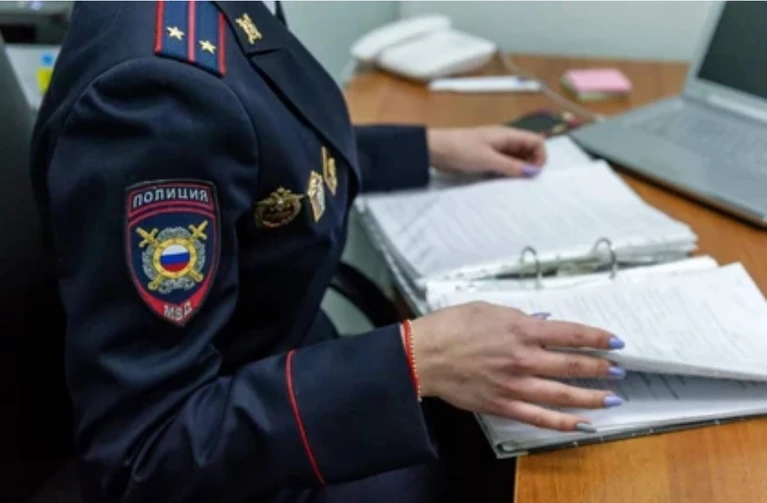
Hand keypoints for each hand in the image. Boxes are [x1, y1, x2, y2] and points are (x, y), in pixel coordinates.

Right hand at [411, 302, 624, 431]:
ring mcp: (514, 384)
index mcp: (521, 329)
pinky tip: (581, 424)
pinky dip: (563, 423)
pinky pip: (539, 418)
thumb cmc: (451, 327)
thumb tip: (544, 322)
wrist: (424, 355)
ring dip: (591, 396)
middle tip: (619, 369)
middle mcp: (523, 358)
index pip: (570, 334)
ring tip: (612, 397)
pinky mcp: (503, 404)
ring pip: (562, 394)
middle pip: (572, 364)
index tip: (614, 342)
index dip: (597, 338)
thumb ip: (519, 316)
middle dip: (600, 367)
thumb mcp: (487, 309)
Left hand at [426, 126, 546, 177]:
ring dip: (518, 170)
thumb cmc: (461, 150)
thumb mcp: (488, 160)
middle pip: (528, 151)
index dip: (540, 157)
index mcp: (507, 135)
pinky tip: (502, 182)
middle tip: (524, 182)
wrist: (435, 149)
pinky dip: (507, 173)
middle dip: (530, 165)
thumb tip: (534, 172)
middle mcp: (504, 141)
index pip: (536, 141)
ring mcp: (495, 149)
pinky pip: (504, 165)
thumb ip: (511, 166)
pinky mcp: (486, 158)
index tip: (534, 174)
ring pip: (516, 159)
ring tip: (513, 184)